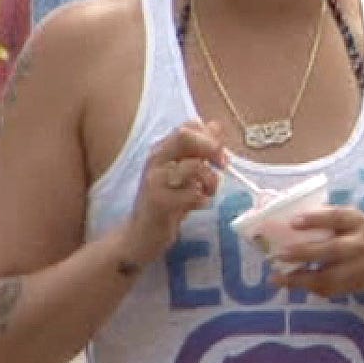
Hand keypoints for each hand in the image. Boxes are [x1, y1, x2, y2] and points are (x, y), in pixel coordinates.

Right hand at [120, 120, 224, 262]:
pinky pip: (193, 193)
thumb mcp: (182, 174)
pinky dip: (203, 200)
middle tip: (222, 166)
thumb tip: (215, 126)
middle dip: (212, 149)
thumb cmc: (165, 203)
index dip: (209, 135)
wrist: (141, 235)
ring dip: (211, 180)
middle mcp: (155, 160)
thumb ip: (198, 151)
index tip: (220, 153)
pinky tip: (198, 206)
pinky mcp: (160, 202)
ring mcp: (155, 180)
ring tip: (209, 192)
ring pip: (194, 166)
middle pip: (186, 136)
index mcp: (161, 150)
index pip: (187, 126)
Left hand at [272, 206, 363, 298]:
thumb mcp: (359, 221)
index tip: (293, 222)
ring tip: (278, 278)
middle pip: (332, 250)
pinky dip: (312, 288)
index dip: (315, 219)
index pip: (337, 217)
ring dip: (302, 279)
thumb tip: (295, 220)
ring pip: (330, 277)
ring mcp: (360, 268)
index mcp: (360, 222)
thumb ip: (334, 220)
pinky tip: (295, 285)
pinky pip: (332, 290)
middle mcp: (361, 244)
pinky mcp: (357, 285)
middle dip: (304, 253)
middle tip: (279, 255)